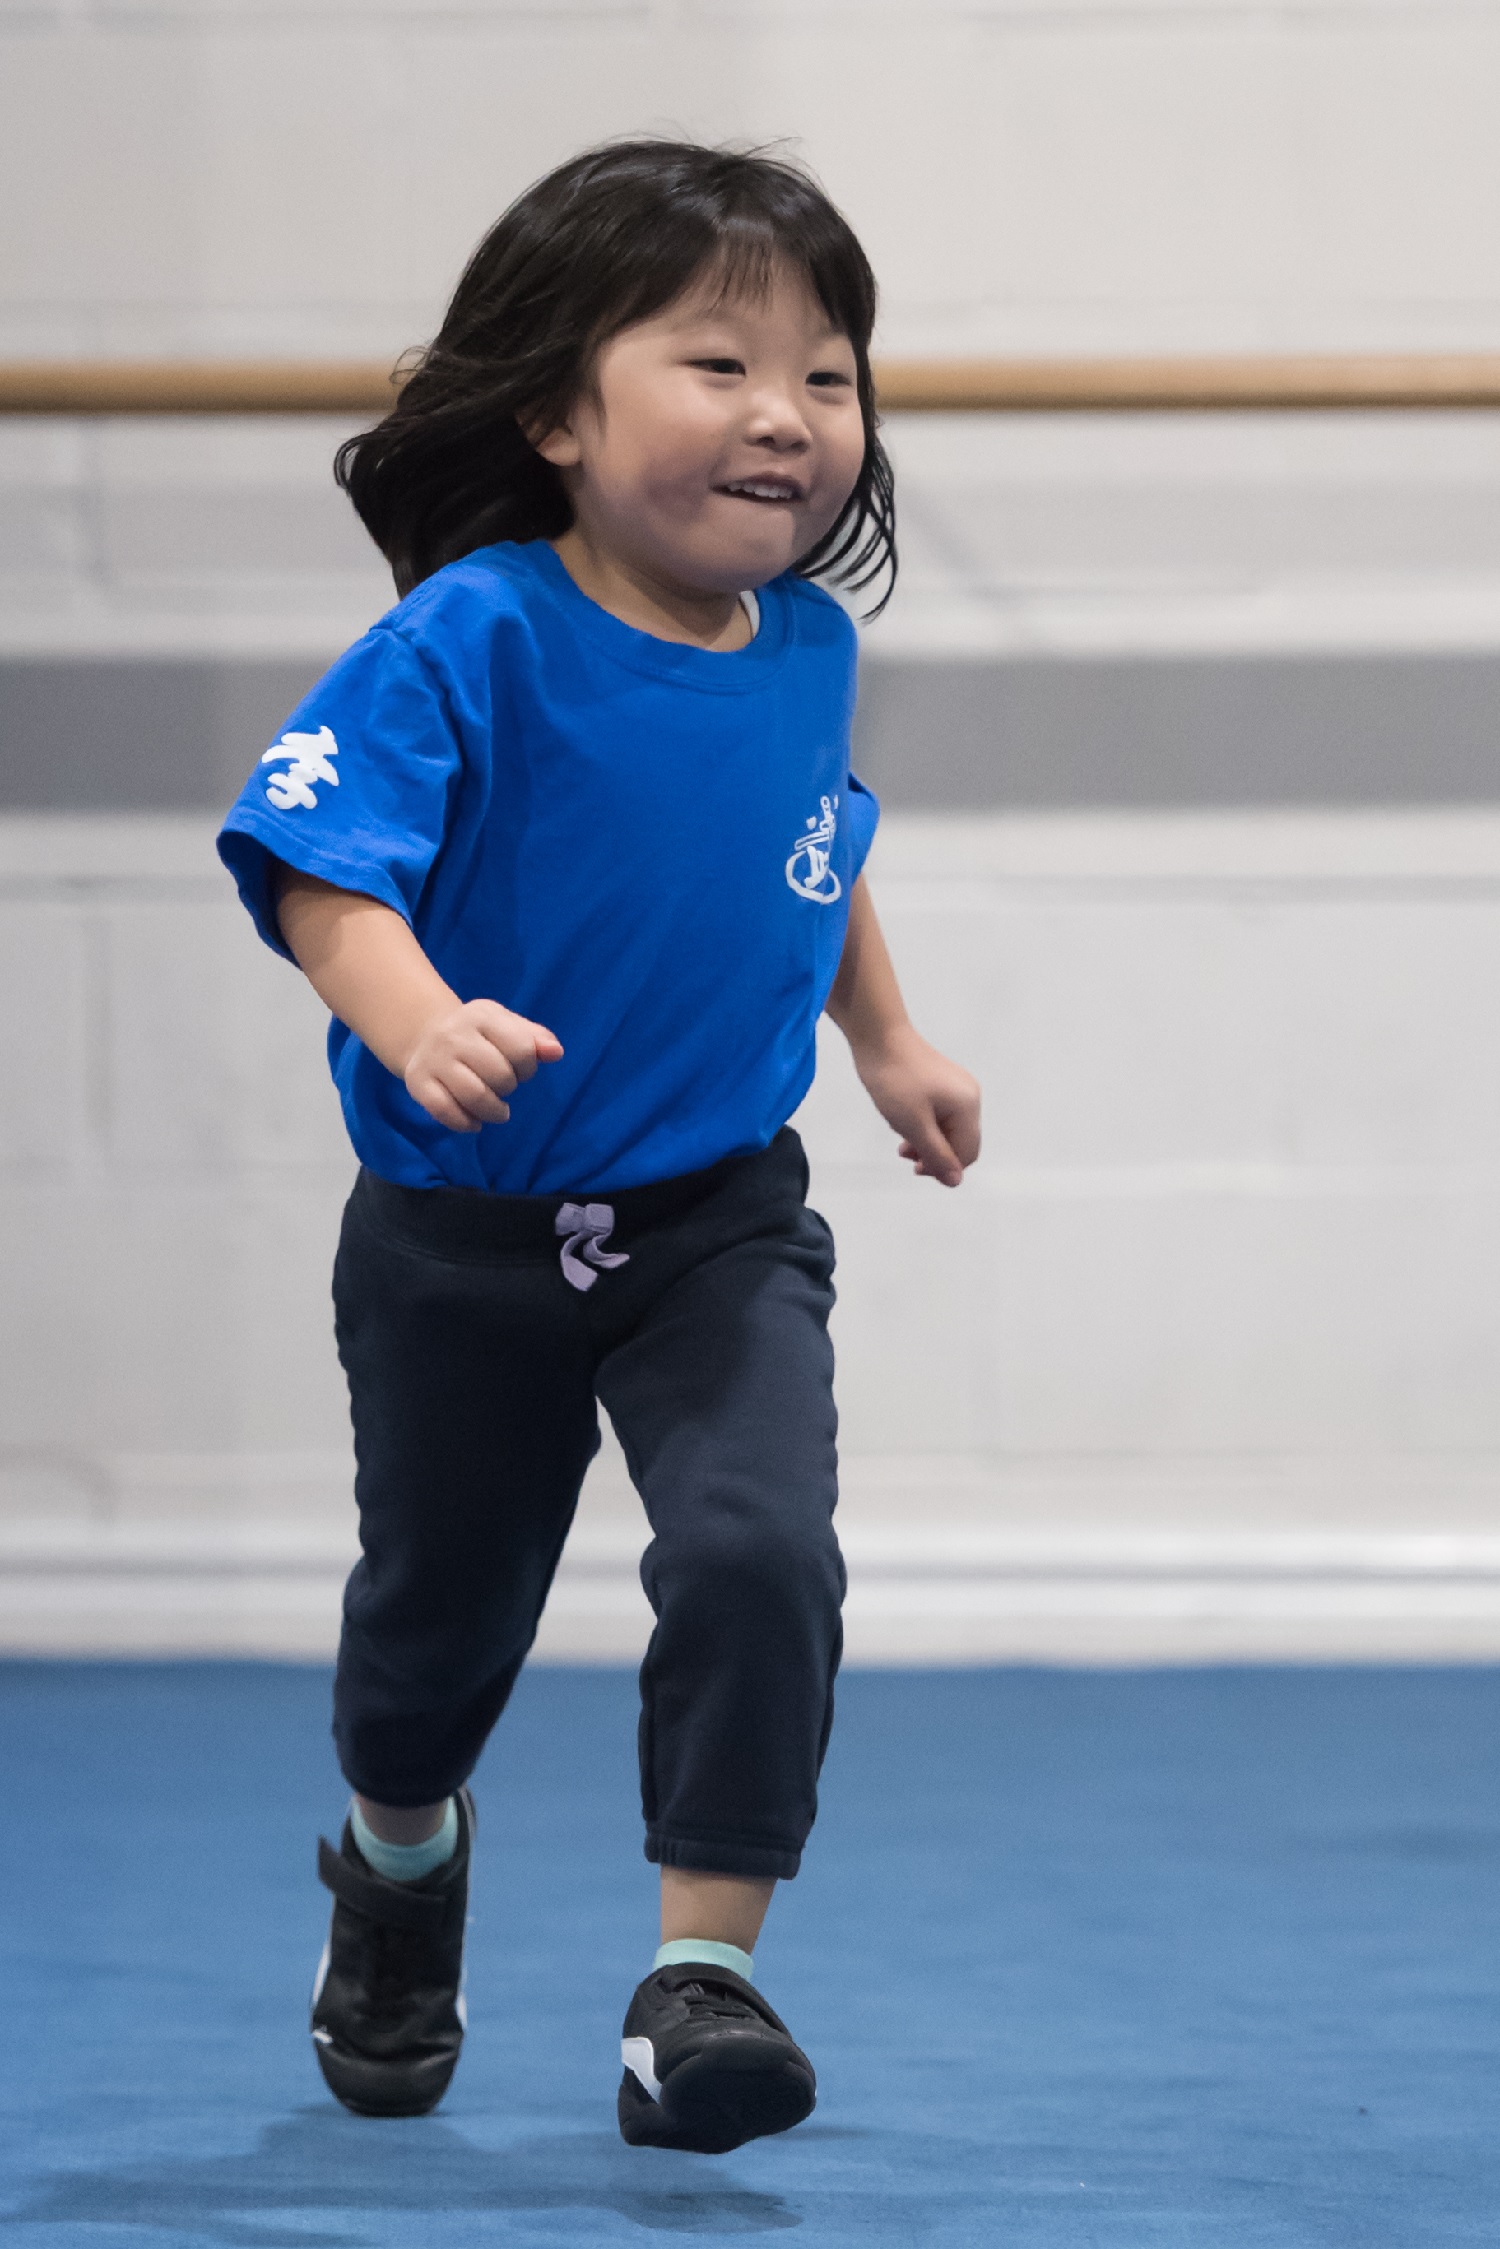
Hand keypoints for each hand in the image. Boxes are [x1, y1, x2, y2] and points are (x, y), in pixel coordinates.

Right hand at [403, 999, 562, 1132]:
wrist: (425, 1036)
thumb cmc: (478, 1035)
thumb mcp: (506, 1025)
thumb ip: (534, 1037)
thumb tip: (556, 1053)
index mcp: (482, 1016)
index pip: (521, 1048)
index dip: (528, 1067)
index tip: (521, 1069)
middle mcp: (454, 1035)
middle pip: (499, 1075)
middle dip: (509, 1088)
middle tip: (504, 1088)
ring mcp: (434, 1060)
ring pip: (474, 1096)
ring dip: (493, 1112)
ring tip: (497, 1112)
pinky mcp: (418, 1083)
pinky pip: (445, 1111)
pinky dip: (465, 1123)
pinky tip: (474, 1123)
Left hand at [854, 1023, 980, 1187]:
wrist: (878, 1037)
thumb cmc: (895, 1080)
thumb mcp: (914, 1125)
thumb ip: (936, 1155)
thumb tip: (955, 1182)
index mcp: (968, 1106)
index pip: (967, 1153)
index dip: (944, 1168)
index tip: (914, 1168)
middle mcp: (969, 1096)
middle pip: (960, 1142)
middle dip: (934, 1154)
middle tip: (904, 1154)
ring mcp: (956, 1087)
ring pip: (948, 1129)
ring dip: (926, 1141)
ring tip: (901, 1142)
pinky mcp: (942, 1081)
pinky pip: (940, 1114)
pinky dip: (924, 1124)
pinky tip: (903, 1123)